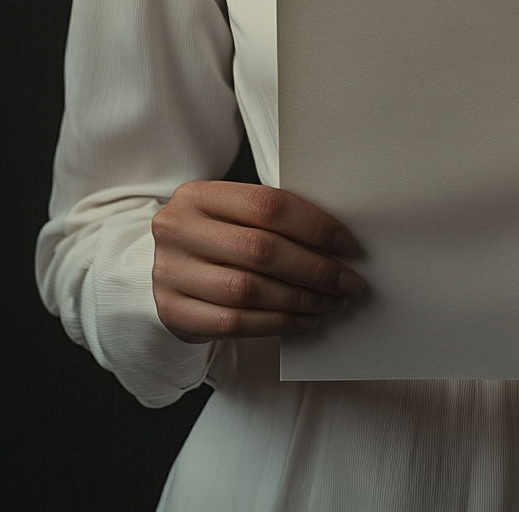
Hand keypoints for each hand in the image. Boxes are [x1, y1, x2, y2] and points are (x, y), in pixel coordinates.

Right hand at [151, 180, 364, 342]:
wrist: (171, 266)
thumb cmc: (218, 236)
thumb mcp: (235, 215)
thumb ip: (275, 219)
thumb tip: (339, 241)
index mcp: (199, 195)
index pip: (268, 205)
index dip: (315, 226)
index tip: (349, 245)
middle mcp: (178, 229)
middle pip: (261, 250)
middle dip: (315, 269)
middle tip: (348, 283)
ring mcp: (169, 272)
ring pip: (248, 290)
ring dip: (299, 300)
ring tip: (330, 303)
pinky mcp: (173, 312)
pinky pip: (233, 323)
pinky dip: (275, 323)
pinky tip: (302, 321)